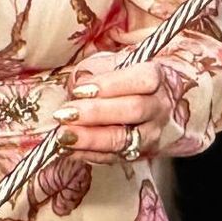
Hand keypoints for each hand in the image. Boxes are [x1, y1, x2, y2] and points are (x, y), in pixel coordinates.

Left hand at [51, 57, 171, 164]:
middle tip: (65, 114)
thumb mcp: (109, 63)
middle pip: (133, 110)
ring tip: (63, 135)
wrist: (142, 102)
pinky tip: (68, 149)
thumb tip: (78, 84)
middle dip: (96, 113)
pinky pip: (113, 157)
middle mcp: (158, 106)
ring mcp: (151, 133)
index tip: (80, 89)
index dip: (110, 85)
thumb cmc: (120, 78)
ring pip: (124, 139)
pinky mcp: (139, 154)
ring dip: (90, 139)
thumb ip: (94, 69)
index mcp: (155, 77)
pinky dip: (88, 154)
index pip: (141, 80)